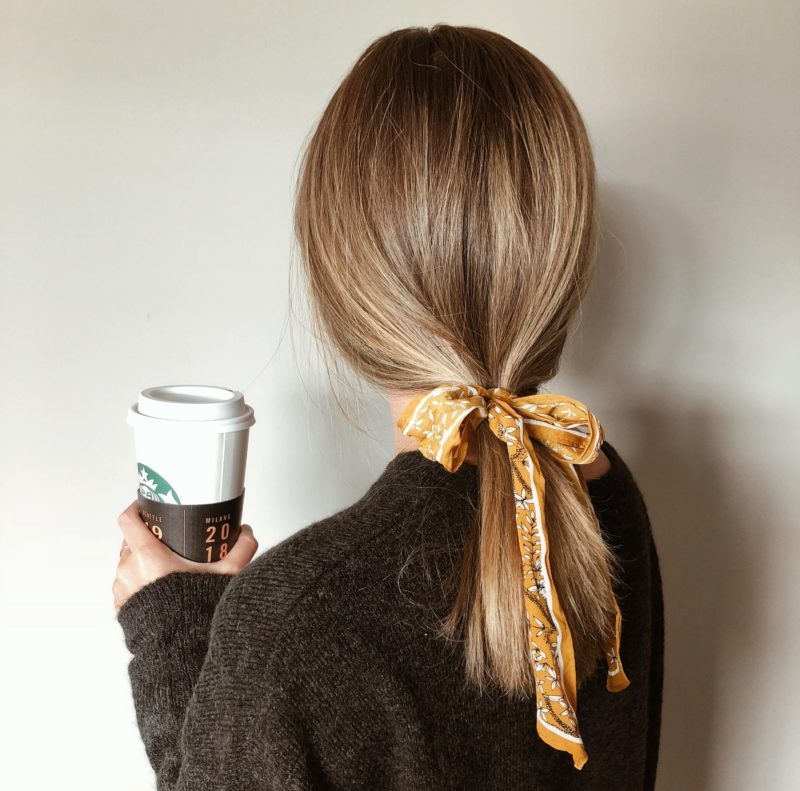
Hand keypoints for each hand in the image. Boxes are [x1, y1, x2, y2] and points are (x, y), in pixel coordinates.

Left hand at [112, 499, 258, 611]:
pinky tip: (158, 587)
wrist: (179, 647)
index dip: (136, 508)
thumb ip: (240, 549)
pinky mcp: (120, 605)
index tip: (146, 505)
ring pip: (128, 563)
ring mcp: (122, 588)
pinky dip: (138, 581)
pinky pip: (126, 584)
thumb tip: (246, 533)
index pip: (129, 519)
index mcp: (148, 555)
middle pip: (131, 540)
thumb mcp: (225, 574)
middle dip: (147, 537)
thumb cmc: (193, 612)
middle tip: (167, 540)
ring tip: (165, 567)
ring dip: (141, 561)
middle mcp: (129, 569)